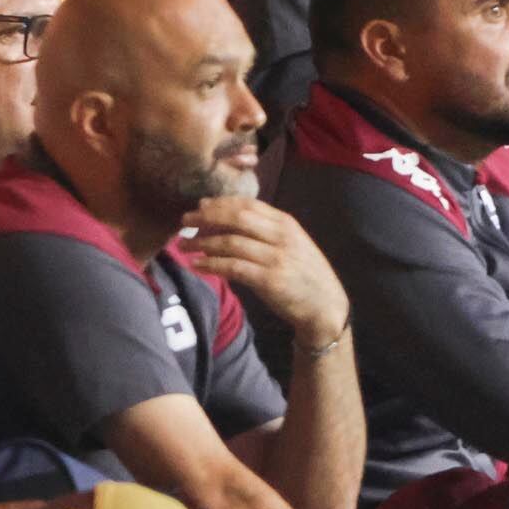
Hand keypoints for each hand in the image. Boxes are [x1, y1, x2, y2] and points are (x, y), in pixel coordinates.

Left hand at [185, 196, 349, 350]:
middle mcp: (281, 236)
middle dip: (206, 217)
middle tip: (184, 221)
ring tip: (183, 245)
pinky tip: (197, 265)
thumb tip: (229, 220)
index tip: (200, 205)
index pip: (248, 204)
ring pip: (231, 242)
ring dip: (202, 242)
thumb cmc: (304, 274)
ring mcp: (275, 258)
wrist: (325, 305)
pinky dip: (211, 264)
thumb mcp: (291, 244)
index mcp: (286, 223)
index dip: (220, 203)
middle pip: (237, 218)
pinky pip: (233, 267)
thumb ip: (266, 231)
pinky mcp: (269, 280)